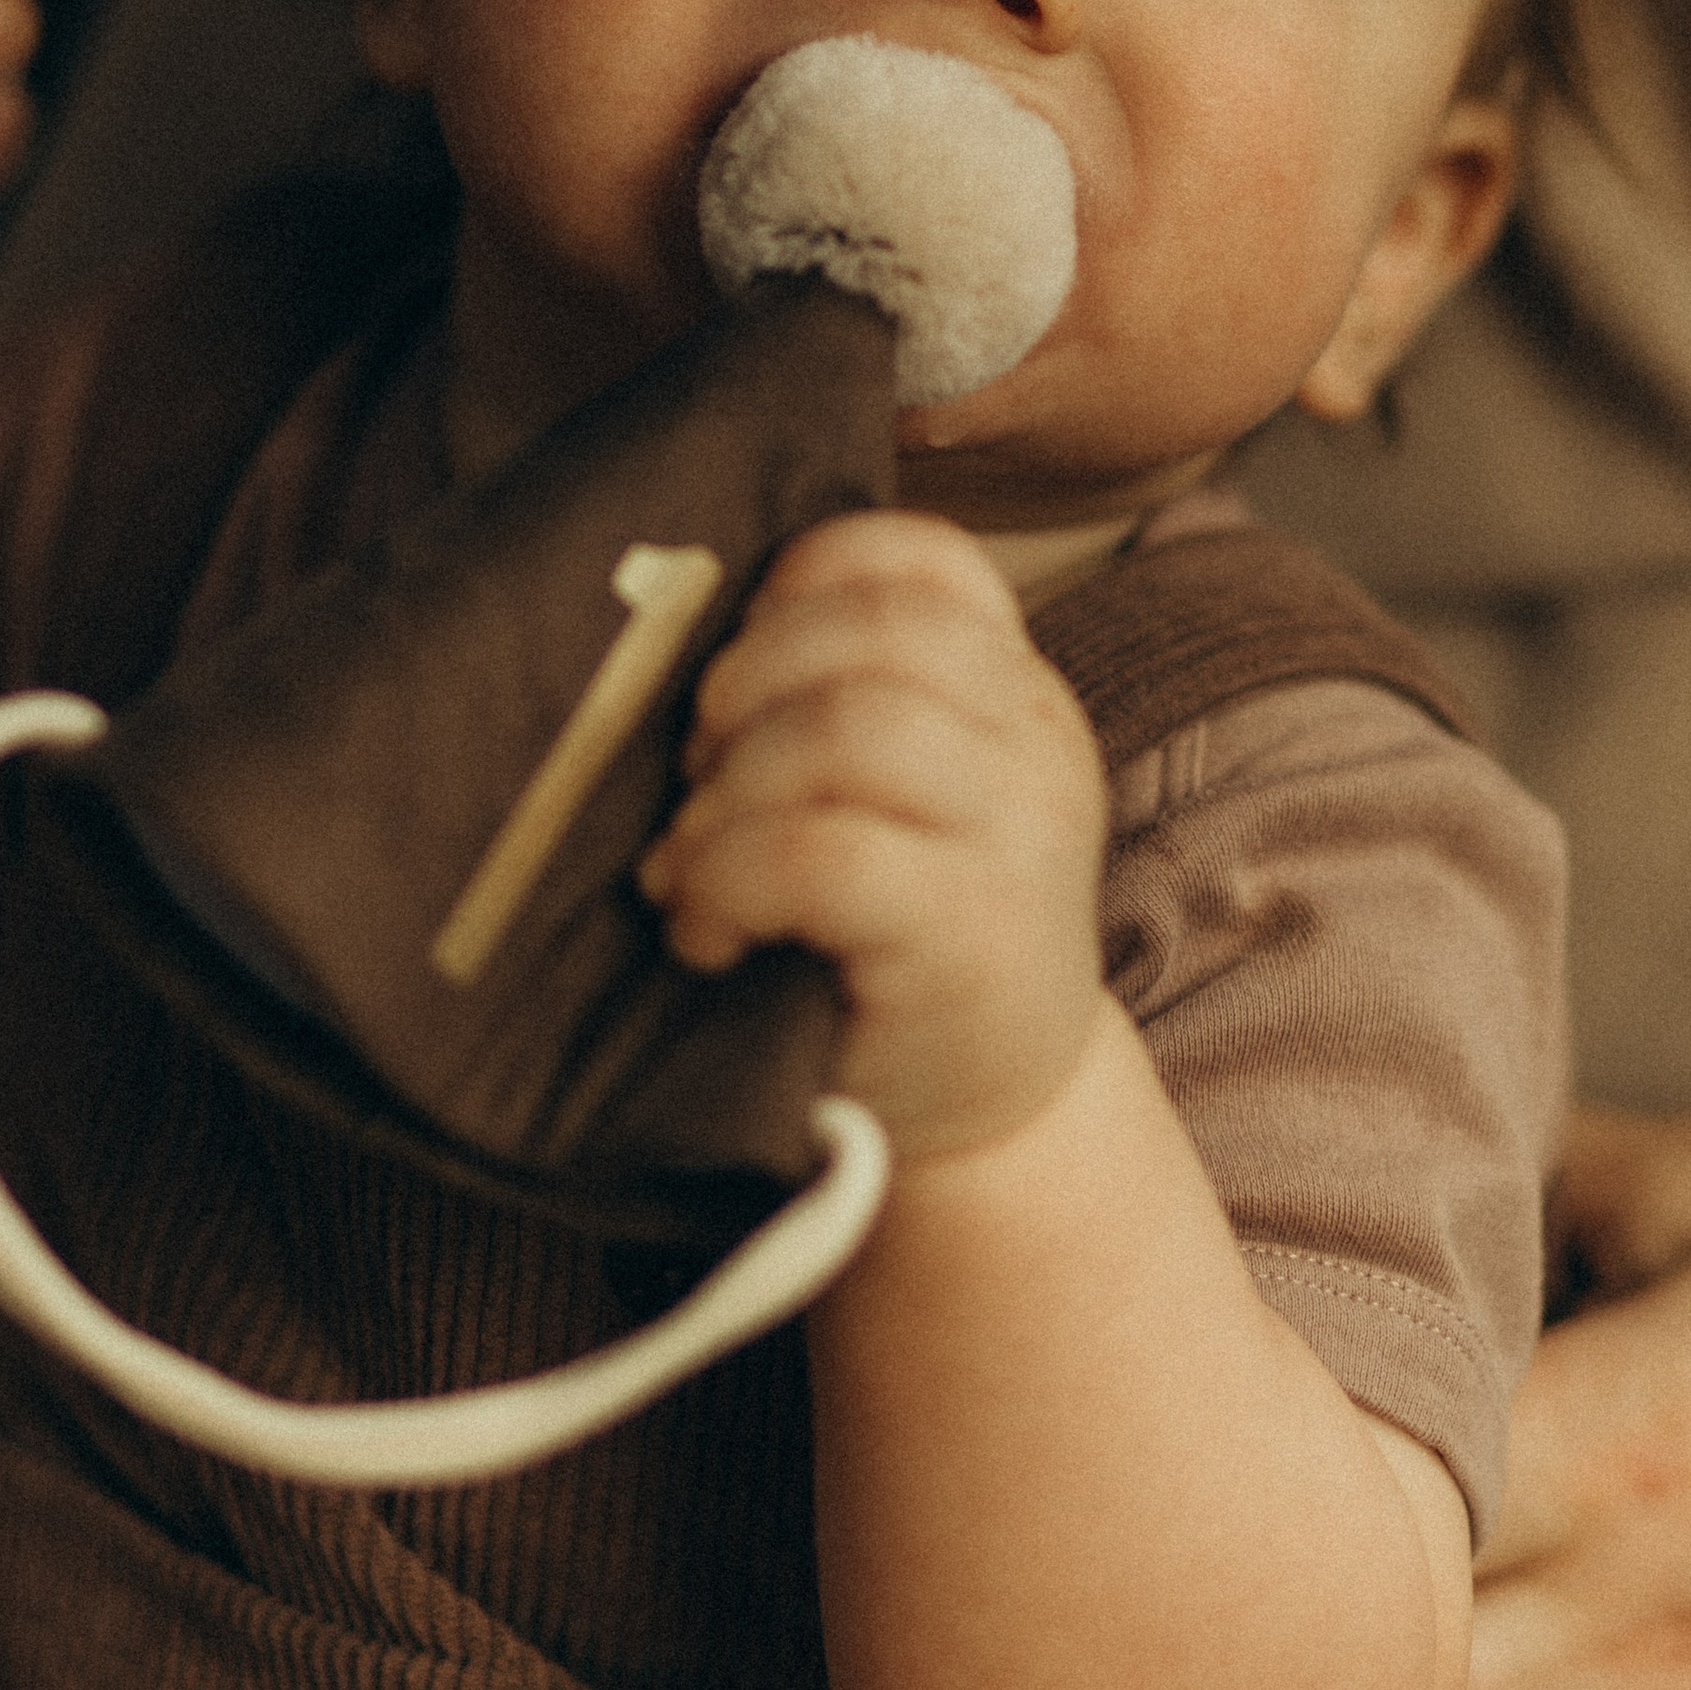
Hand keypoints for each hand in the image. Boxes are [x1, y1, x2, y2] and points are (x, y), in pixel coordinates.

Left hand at [639, 509, 1106, 1157]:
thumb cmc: (893, 954)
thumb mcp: (889, 805)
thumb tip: (655, 633)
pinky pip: (822, 852)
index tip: (733, 669)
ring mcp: (1018, 838)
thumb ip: (828, 708)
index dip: (803, 580)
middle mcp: (1035, 745)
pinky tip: (706, 932)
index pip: (924, 558)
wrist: (992, 1131)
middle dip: (743, 681)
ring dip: (732, 786)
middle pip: (876, 626)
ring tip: (693, 863)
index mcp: (1013, 690)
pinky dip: (728, 879)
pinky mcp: (972, 935)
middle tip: (692, 778)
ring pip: (853, 724)